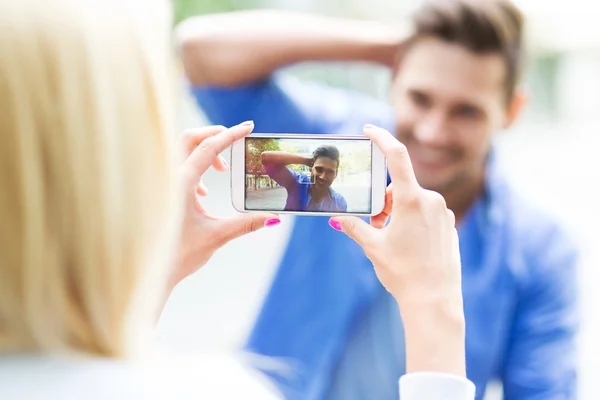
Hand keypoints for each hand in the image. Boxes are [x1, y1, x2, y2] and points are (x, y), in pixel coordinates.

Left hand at [171, 122, 279, 286]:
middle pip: (190, 138)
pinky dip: (195, 169)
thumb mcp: (216, 237)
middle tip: (234, 143)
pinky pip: (177, 167)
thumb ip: (246, 224)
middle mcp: (167, 178)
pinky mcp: (160, 192)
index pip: (208, 148)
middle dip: (215, 136)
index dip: (231, 135)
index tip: (248, 127)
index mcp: (180, 184)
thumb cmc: (177, 255)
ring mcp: (161, 183)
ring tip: (222, 172)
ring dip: (205, 153)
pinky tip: (204, 194)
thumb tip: (272, 218)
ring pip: (182, 151)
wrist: (147, 271)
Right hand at [329, 124, 464, 375]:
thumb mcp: (373, 247)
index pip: (397, 157)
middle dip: (383, 201)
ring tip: (391, 239)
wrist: (435, 301)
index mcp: (412, 201)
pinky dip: (412, 220)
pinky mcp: (449, 224)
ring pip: (412, 201)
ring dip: (397, 212)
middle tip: (375, 224)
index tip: (369, 128)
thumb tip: (337, 218)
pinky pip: (426, 212)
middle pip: (399, 187)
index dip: (382, 138)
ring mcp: (443, 213)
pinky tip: (408, 244)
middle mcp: (432, 201)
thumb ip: (355, 227)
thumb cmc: (403, 273)